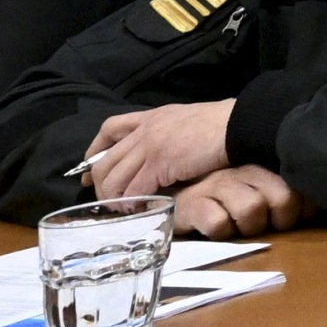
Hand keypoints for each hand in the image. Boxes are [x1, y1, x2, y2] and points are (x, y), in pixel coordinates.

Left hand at [80, 100, 238, 199]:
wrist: (238, 125)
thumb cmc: (221, 124)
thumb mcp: (186, 120)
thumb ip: (167, 133)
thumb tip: (158, 155)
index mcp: (152, 117)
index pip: (110, 128)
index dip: (94, 151)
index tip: (88, 171)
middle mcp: (146, 130)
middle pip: (105, 161)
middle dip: (100, 185)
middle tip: (108, 200)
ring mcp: (151, 147)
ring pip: (115, 179)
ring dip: (115, 198)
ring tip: (125, 209)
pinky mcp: (160, 164)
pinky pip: (135, 190)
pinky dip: (134, 203)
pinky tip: (140, 209)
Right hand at [173, 167, 298, 238]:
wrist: (171, 200)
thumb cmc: (224, 201)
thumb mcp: (259, 194)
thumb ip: (287, 195)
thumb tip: (315, 208)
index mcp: (264, 166)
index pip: (299, 186)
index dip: (302, 209)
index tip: (293, 219)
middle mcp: (243, 171)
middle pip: (282, 199)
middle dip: (278, 220)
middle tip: (263, 224)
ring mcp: (217, 185)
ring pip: (252, 209)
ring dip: (248, 227)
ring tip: (237, 227)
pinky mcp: (191, 204)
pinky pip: (218, 223)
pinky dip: (220, 232)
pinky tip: (214, 228)